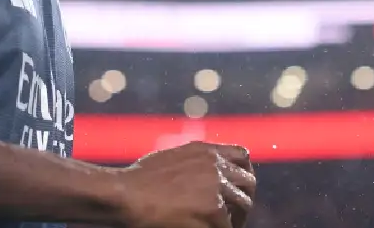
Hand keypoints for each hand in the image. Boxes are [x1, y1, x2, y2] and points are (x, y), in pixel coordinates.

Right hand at [116, 141, 256, 227]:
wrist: (125, 194)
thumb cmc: (137, 181)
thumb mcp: (171, 159)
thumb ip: (194, 163)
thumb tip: (207, 176)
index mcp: (205, 152)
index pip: (241, 156)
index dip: (243, 172)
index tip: (239, 186)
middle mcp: (215, 166)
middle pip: (248, 182)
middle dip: (243, 198)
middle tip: (235, 215)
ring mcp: (216, 188)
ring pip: (243, 205)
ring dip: (236, 218)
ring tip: (224, 226)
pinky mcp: (213, 211)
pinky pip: (228, 226)